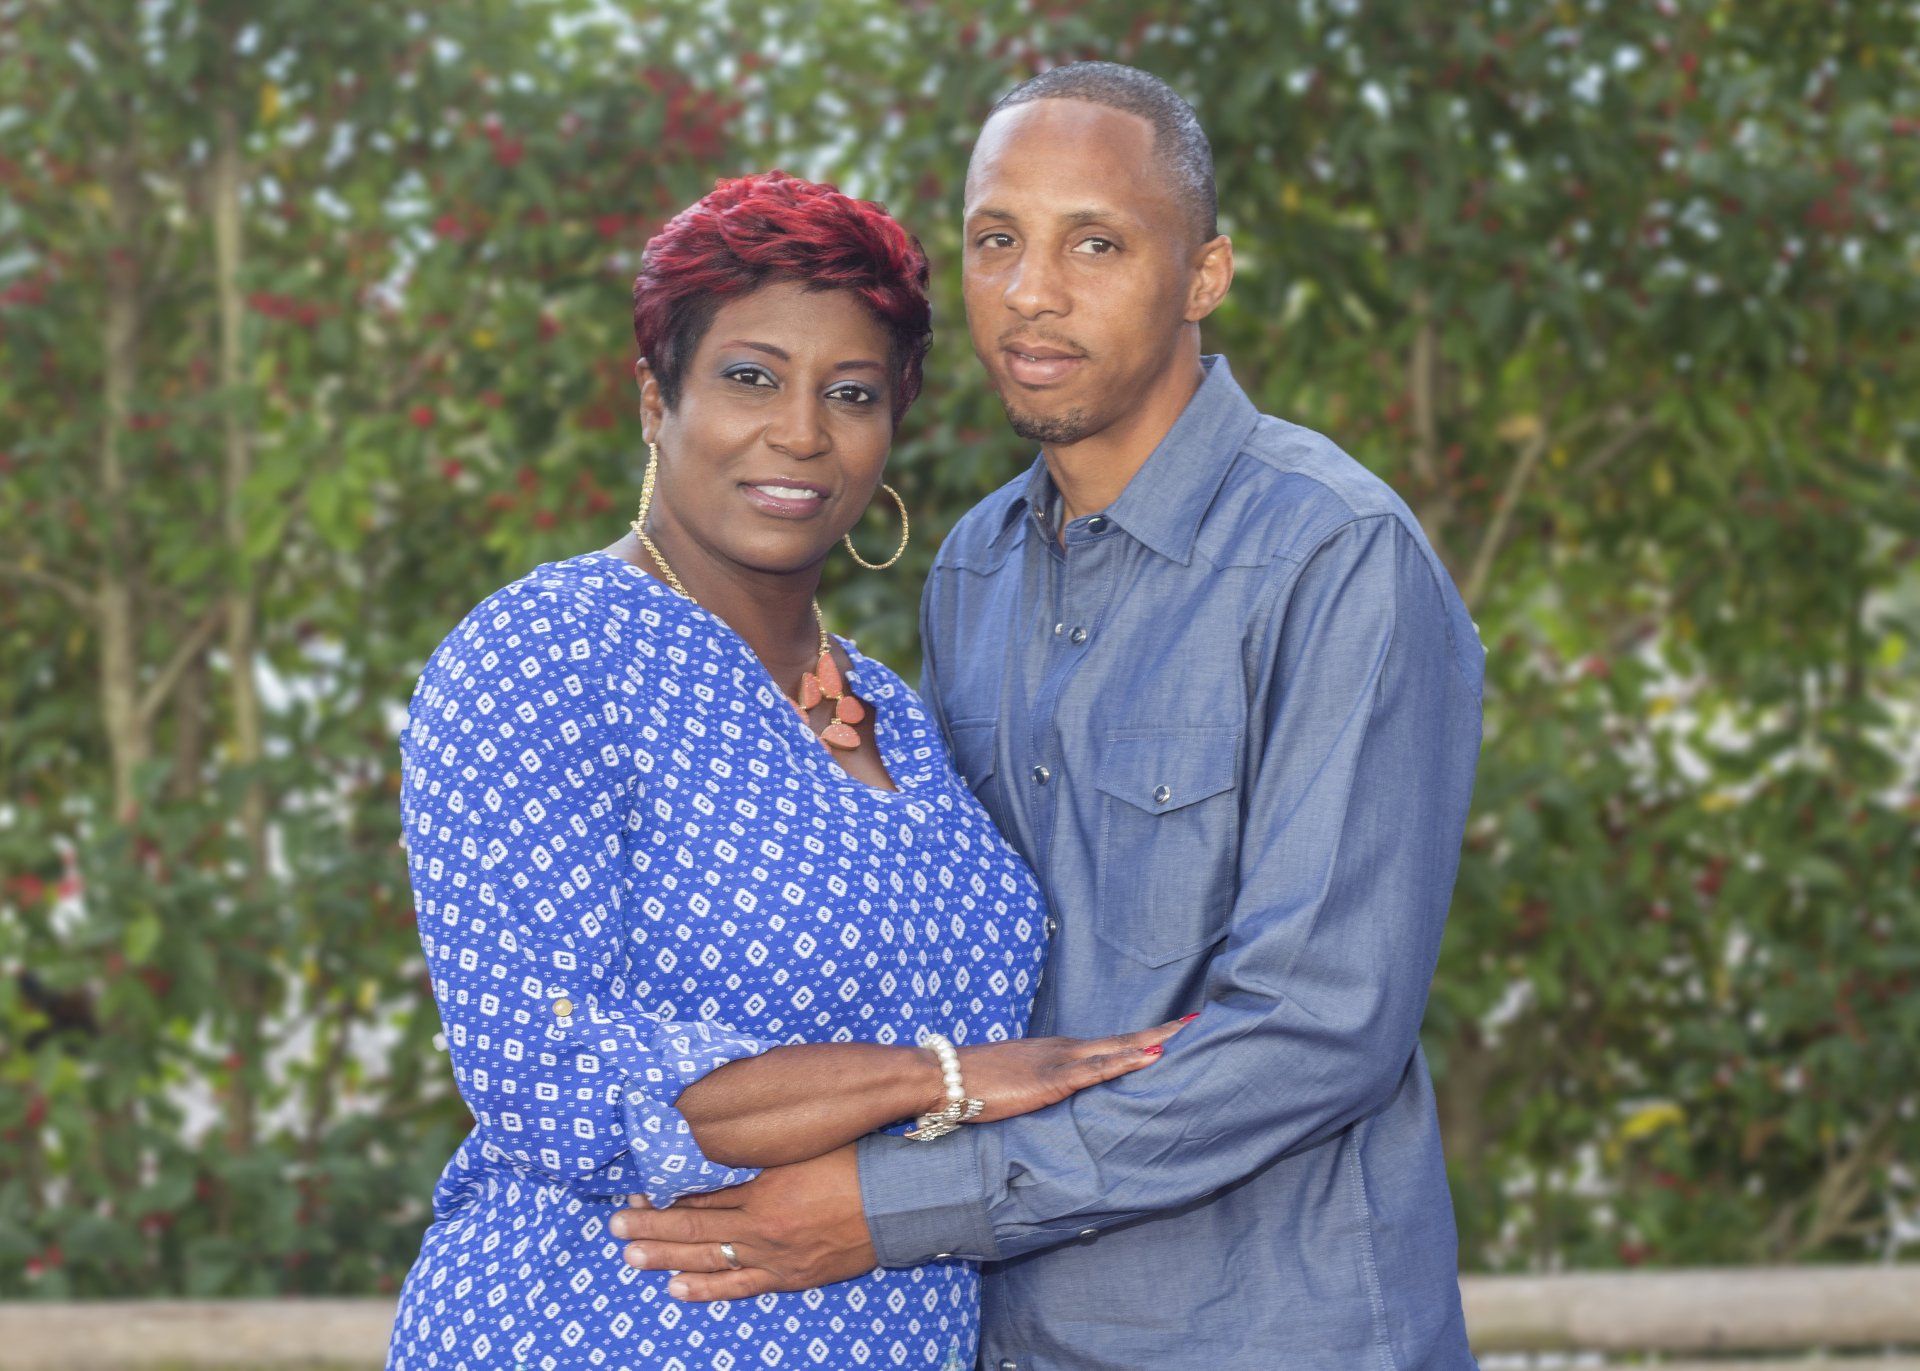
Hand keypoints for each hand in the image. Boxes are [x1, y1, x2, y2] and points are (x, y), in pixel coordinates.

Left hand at [610, 1144, 874, 1300]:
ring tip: (630, 1257)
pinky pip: (740, 1286)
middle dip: (651, 1229)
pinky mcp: (792, 1276)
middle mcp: (761, 1227)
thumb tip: (721, 1144)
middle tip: (615, 1227)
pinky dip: (707, 1289)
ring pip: (709, 1261)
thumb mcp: (802, 1145)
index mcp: (763, 1189)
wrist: (900, 1200)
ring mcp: (775, 1257)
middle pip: (694, 1229)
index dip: (664, 1197)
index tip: (635, 1194)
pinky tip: (678, 1288)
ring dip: (667, 1260)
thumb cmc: (856, 1160)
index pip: (699, 1197)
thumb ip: (760, 1152)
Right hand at [943, 1014, 1194, 1122]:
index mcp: (1057, 1052)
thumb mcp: (1016, 1084)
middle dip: (1160, 1032)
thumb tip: (1053, 1100)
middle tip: (1194, 1022)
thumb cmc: (975, 1084)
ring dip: (1152, 1041)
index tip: (1170, 1032)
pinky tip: (1149, 1057)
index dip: (1141, 1038)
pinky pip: (1096, 1069)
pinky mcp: (1051, 1079)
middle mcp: (1064, 1049)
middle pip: (1122, 1038)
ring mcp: (1059, 1062)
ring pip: (1116, 1048)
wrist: (946, 1076)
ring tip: (1185, 1034)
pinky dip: (1126, 1061)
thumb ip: (1040, 1088)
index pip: (1109, 1043)